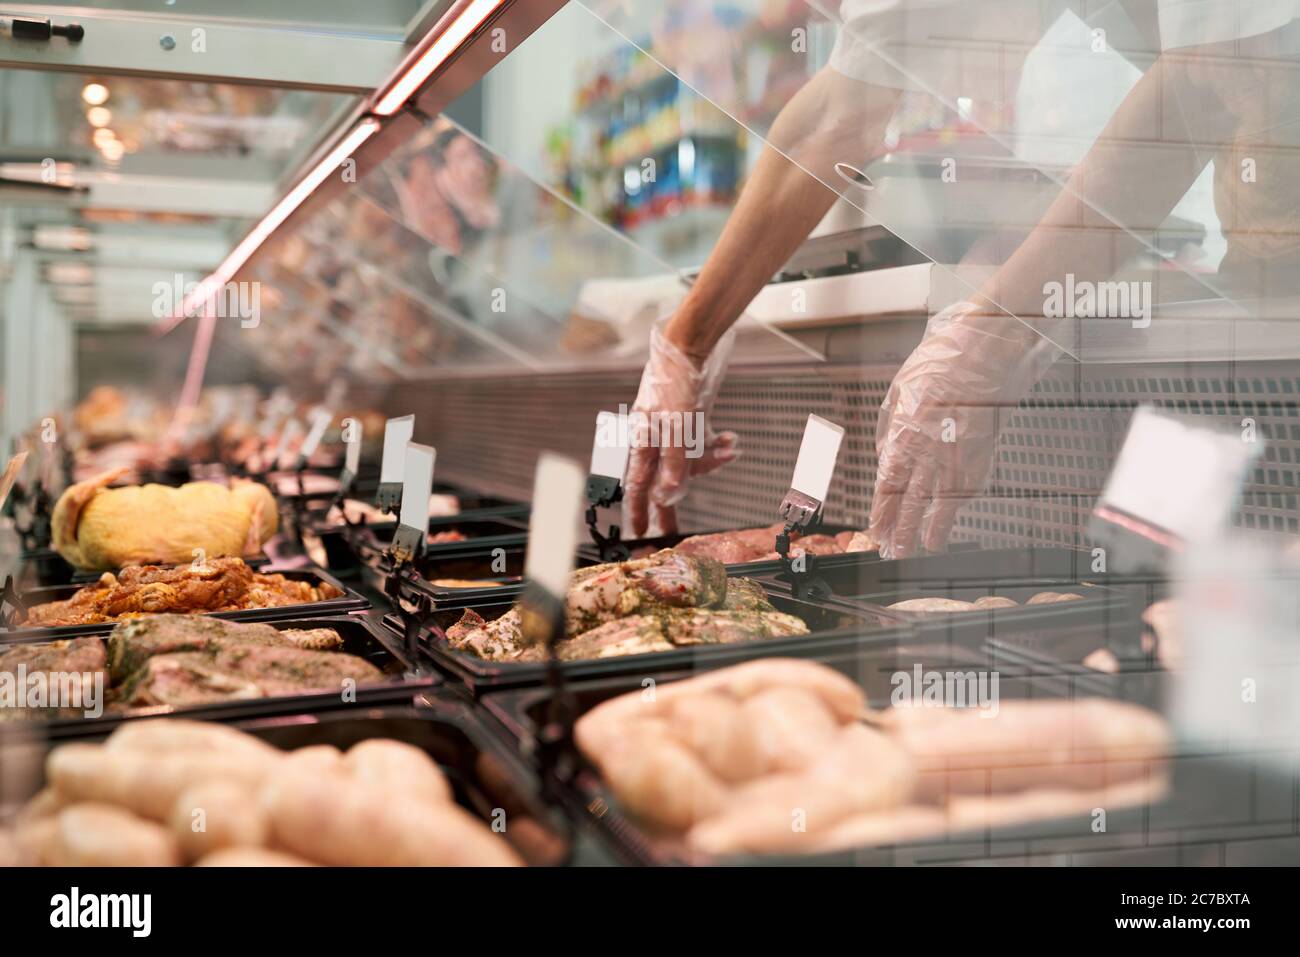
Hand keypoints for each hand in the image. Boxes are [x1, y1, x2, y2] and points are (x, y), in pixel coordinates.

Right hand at [625, 318, 739, 536]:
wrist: (689, 346)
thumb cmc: (675, 384)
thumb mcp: (677, 429)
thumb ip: (674, 464)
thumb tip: (668, 497)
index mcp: (643, 442)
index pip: (638, 486)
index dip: (637, 511)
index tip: (637, 535)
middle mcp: (654, 439)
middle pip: (661, 478)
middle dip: (673, 500)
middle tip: (675, 531)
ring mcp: (671, 430)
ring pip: (687, 460)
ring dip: (709, 461)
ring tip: (728, 450)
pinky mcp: (688, 420)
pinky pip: (701, 442)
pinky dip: (717, 445)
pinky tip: (731, 440)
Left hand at [869, 302, 1055, 557]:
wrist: (986, 350)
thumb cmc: (941, 363)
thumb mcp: (900, 390)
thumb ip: (892, 426)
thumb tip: (887, 453)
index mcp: (906, 435)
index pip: (890, 484)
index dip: (882, 511)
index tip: (876, 529)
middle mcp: (932, 451)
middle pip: (913, 501)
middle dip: (901, 530)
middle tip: (893, 551)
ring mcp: (961, 455)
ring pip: (942, 502)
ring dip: (930, 529)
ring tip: (922, 549)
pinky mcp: (985, 453)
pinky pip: (967, 488)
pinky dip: (957, 508)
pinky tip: (951, 521)